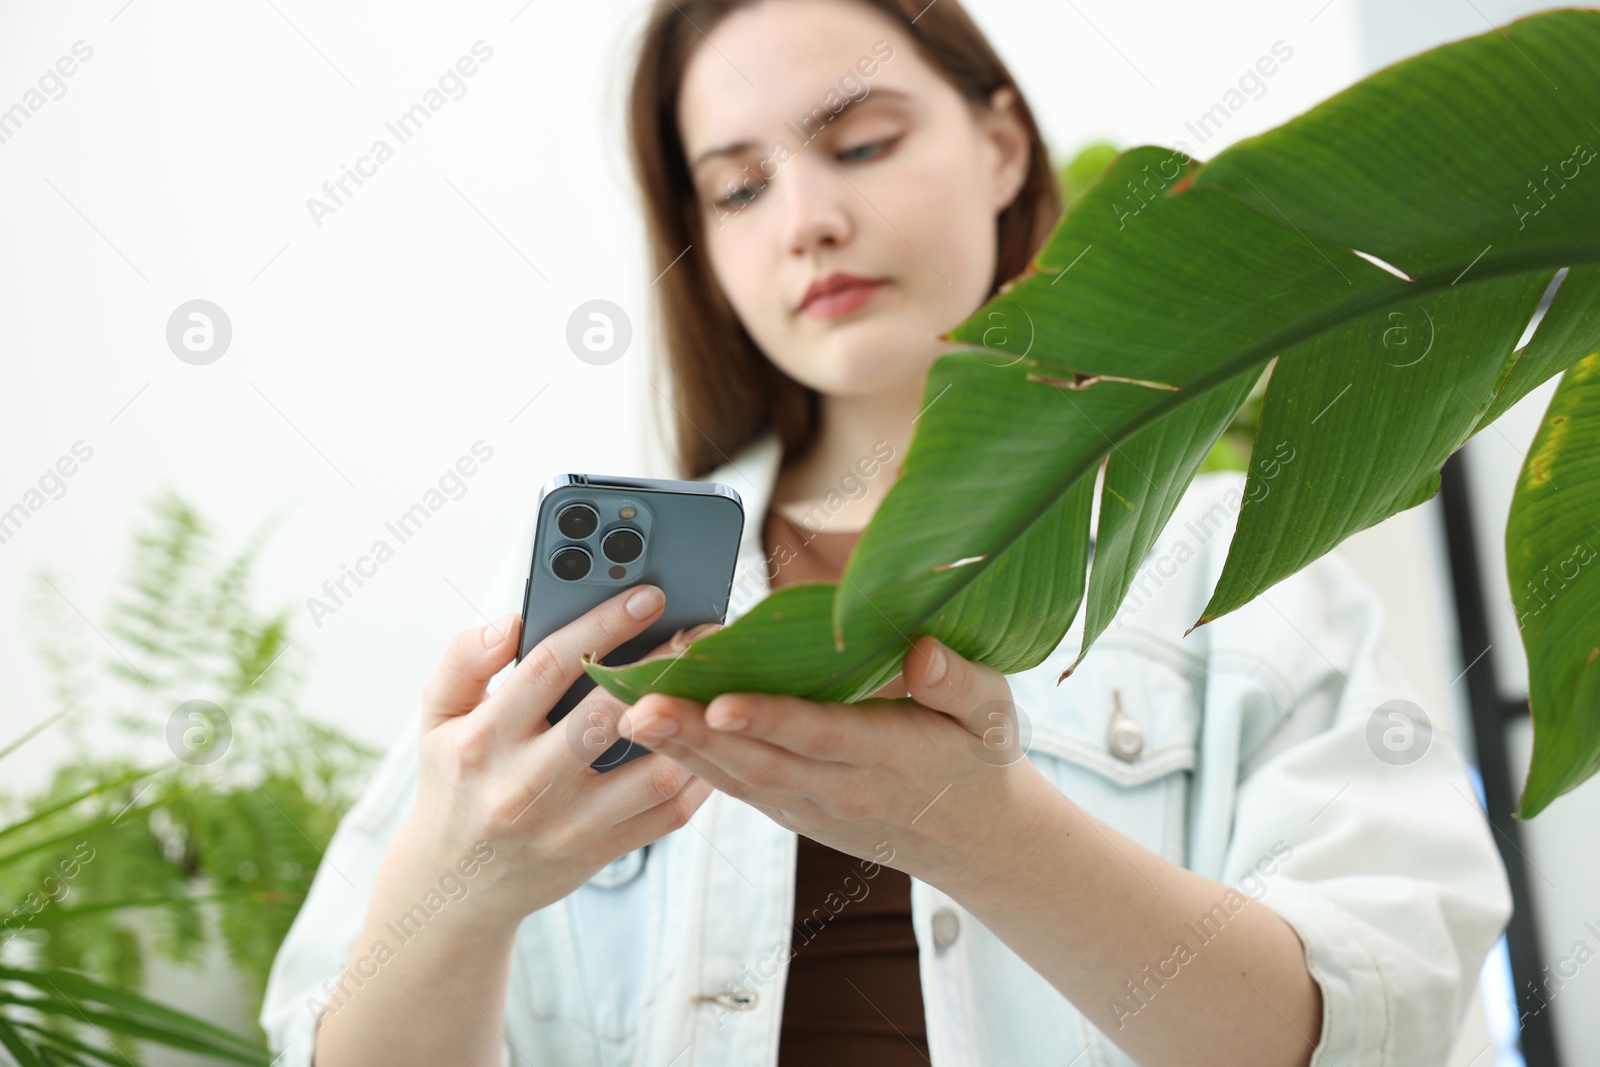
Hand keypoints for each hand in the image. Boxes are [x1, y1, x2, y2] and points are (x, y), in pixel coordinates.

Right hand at [400, 586, 717, 933]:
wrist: (453, 889)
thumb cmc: (454, 783)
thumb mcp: (437, 720)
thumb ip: (464, 661)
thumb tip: (512, 621)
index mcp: (483, 740)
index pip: (548, 667)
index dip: (603, 625)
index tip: (649, 596)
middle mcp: (524, 785)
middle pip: (606, 716)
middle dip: (660, 668)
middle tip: (699, 635)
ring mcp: (566, 825)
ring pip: (651, 773)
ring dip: (690, 726)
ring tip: (713, 683)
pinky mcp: (599, 853)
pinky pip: (666, 814)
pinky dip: (699, 775)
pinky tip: (711, 737)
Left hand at [618, 634, 1046, 887]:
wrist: (974, 839)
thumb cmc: (980, 757)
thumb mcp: (995, 715)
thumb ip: (962, 683)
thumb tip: (923, 652)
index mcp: (890, 755)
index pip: (820, 736)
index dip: (769, 719)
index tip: (721, 702)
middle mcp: (841, 786)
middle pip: (758, 761)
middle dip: (693, 736)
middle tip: (637, 708)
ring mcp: (810, 804)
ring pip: (734, 776)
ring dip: (676, 748)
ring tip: (625, 714)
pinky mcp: (790, 809)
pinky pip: (734, 784)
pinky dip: (688, 760)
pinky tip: (650, 732)